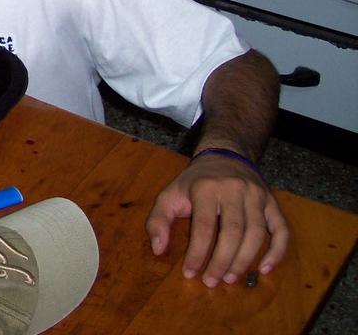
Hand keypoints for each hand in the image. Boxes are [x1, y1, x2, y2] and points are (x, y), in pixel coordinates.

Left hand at [145, 154, 288, 286]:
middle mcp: (234, 190)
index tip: (190, 273)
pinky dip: (276, 252)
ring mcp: (256, 196)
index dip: (198, 253)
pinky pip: (281, 230)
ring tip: (230, 278)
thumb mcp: (169, 195)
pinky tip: (264, 269)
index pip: (204, 227)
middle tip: (212, 281)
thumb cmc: (194, 182)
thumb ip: (158, 220)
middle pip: (232, 232)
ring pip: (256, 233)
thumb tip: (158, 250)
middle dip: (222, 261)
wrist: (225, 157)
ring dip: (244, 260)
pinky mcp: (272, 203)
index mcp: (205, 188)